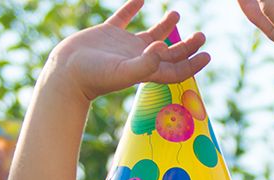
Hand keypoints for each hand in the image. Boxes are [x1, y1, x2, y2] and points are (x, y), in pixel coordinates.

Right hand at [43, 0, 210, 103]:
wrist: (65, 73)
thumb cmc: (94, 77)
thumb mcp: (122, 72)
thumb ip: (145, 64)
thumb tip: (162, 49)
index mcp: (146, 70)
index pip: (176, 69)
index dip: (193, 63)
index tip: (207, 54)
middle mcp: (138, 58)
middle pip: (169, 52)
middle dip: (186, 45)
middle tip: (201, 35)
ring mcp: (123, 45)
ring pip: (150, 34)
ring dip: (164, 26)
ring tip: (176, 14)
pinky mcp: (107, 33)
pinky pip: (124, 17)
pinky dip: (132, 7)